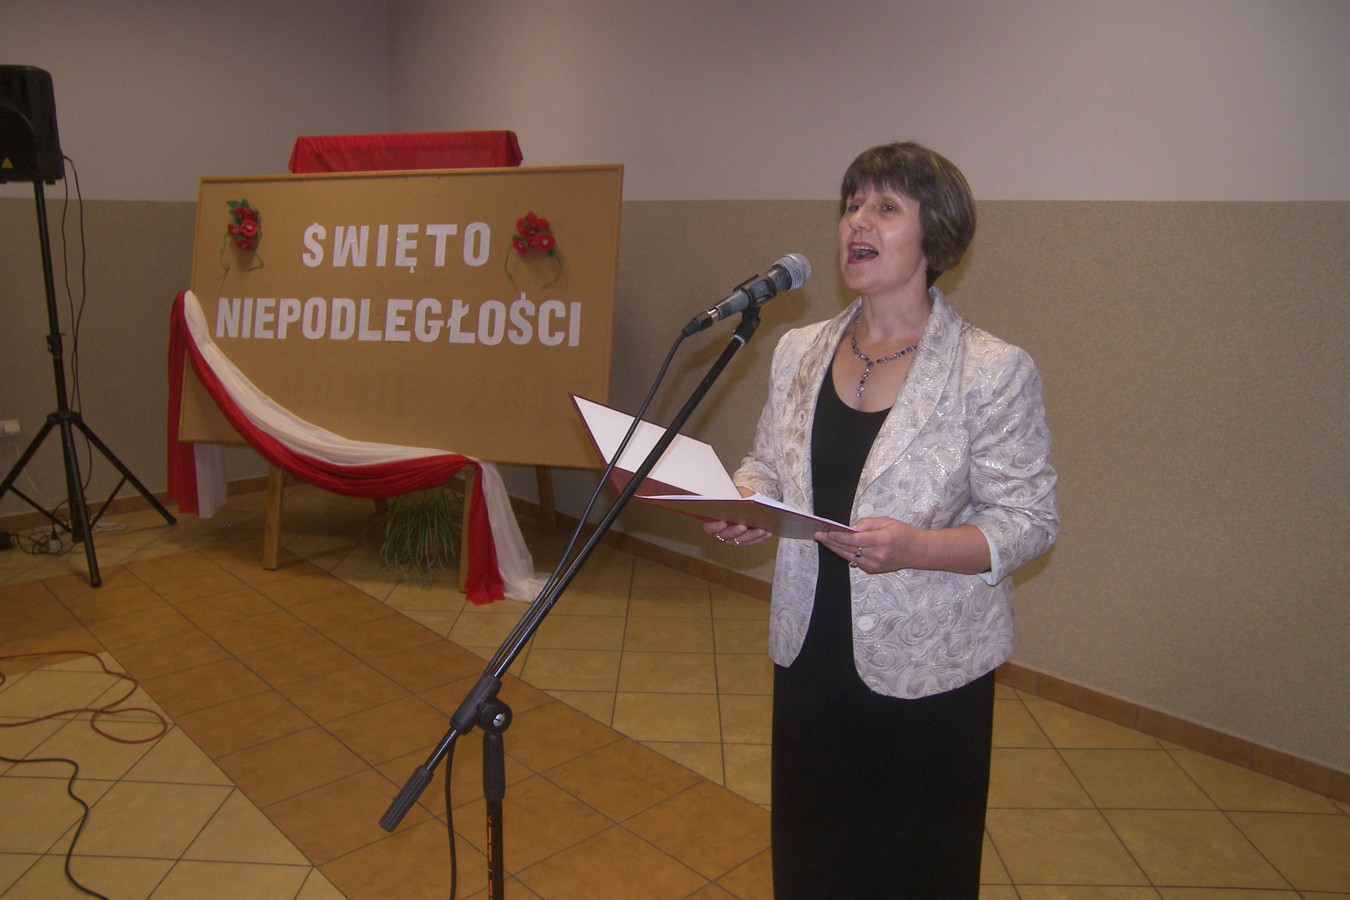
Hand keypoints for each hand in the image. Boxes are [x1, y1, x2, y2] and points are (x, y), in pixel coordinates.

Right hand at [703, 485, 772, 546]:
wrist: (740, 499)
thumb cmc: (733, 496)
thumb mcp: (730, 495)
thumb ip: (729, 500)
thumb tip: (737, 502)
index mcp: (712, 521)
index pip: (710, 527)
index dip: (715, 527)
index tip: (723, 522)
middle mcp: (721, 532)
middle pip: (727, 536)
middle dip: (736, 531)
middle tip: (744, 526)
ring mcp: (733, 538)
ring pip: (741, 541)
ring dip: (752, 536)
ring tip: (762, 530)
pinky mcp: (744, 540)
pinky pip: (752, 541)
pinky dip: (760, 537)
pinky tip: (769, 533)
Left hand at [816, 518, 990, 575]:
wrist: (917, 551)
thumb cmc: (902, 533)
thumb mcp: (886, 521)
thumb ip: (866, 524)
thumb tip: (848, 528)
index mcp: (882, 540)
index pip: (853, 540)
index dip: (836, 536)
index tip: (824, 532)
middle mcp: (877, 555)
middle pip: (848, 549)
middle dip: (831, 542)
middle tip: (818, 535)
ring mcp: (875, 565)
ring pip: (849, 557)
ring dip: (835, 549)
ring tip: (824, 541)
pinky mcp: (873, 570)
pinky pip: (855, 561)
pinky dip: (846, 554)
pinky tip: (838, 547)